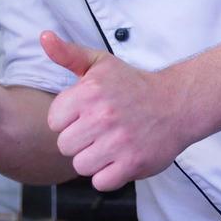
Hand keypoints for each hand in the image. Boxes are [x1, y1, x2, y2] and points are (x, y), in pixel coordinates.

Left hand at [41, 31, 194, 191]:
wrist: (176, 103)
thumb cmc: (132, 84)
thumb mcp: (99, 63)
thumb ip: (67, 54)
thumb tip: (44, 37)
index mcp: (89, 92)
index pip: (54, 121)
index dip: (67, 120)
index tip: (84, 115)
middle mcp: (102, 116)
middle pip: (65, 146)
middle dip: (78, 141)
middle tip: (97, 132)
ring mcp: (118, 142)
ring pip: (80, 166)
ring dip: (92, 160)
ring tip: (107, 145)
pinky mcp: (134, 163)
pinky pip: (101, 182)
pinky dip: (108, 175)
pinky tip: (118, 159)